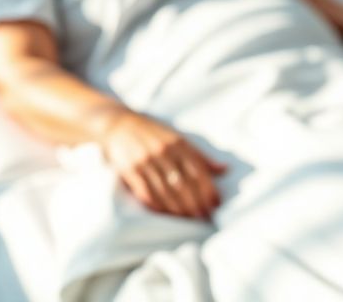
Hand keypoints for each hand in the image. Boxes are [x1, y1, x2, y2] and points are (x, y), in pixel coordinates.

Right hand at [95, 110, 226, 219]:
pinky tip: (166, 213)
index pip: (197, 170)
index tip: (215, 204)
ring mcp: (145, 161)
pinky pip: (146, 193)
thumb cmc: (153, 133)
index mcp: (177, 143)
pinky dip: (158, 205)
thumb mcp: (178, 138)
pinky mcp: (130, 170)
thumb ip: (200, 156)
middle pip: (182, 184)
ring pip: (165, 191)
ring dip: (178, 208)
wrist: (118, 125)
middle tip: (204, 217)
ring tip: (188, 218)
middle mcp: (162, 151)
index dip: (208, 189)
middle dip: (195, 203)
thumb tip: (225, 169)